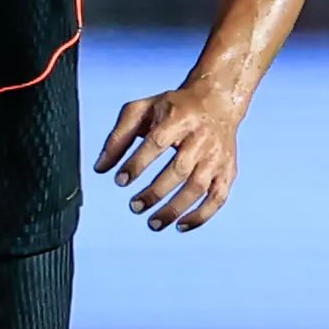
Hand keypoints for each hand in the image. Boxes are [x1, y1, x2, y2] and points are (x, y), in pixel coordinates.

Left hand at [94, 82, 243, 230]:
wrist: (217, 102)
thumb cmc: (173, 108)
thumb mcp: (141, 110)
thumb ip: (118, 137)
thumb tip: (100, 168)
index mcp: (178, 118)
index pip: (156, 143)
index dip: (137, 164)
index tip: (120, 180)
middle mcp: (201, 138)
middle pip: (179, 169)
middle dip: (155, 192)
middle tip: (134, 206)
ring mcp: (217, 156)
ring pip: (198, 187)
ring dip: (175, 208)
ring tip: (152, 223)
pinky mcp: (228, 170)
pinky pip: (218, 197)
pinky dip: (202, 215)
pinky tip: (181, 225)